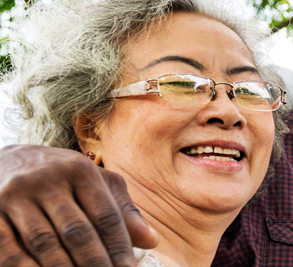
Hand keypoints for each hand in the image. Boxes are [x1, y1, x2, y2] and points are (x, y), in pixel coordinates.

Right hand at [0, 145, 157, 266]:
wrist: (3, 161)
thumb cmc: (60, 177)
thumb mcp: (94, 183)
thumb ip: (122, 210)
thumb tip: (151, 240)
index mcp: (79, 170)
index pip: (106, 215)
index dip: (120, 246)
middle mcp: (46, 180)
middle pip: (77, 231)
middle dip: (96, 263)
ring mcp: (14, 198)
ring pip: (44, 243)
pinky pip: (11, 251)